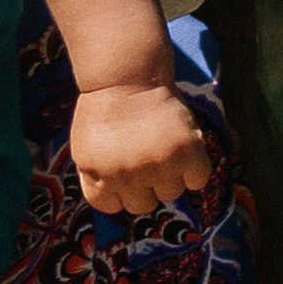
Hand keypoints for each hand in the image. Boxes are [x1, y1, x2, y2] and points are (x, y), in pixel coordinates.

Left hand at [71, 82, 215, 216]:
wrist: (125, 76)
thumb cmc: (105, 110)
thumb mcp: (86, 148)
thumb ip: (97, 179)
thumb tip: (118, 205)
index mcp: (97, 175)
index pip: (112, 207)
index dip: (119, 190)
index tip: (122, 171)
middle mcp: (126, 175)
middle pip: (143, 205)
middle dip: (144, 184)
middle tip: (144, 156)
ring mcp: (157, 164)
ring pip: (171, 193)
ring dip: (170, 175)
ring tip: (162, 146)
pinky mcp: (185, 152)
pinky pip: (197, 180)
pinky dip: (194, 168)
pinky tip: (182, 147)